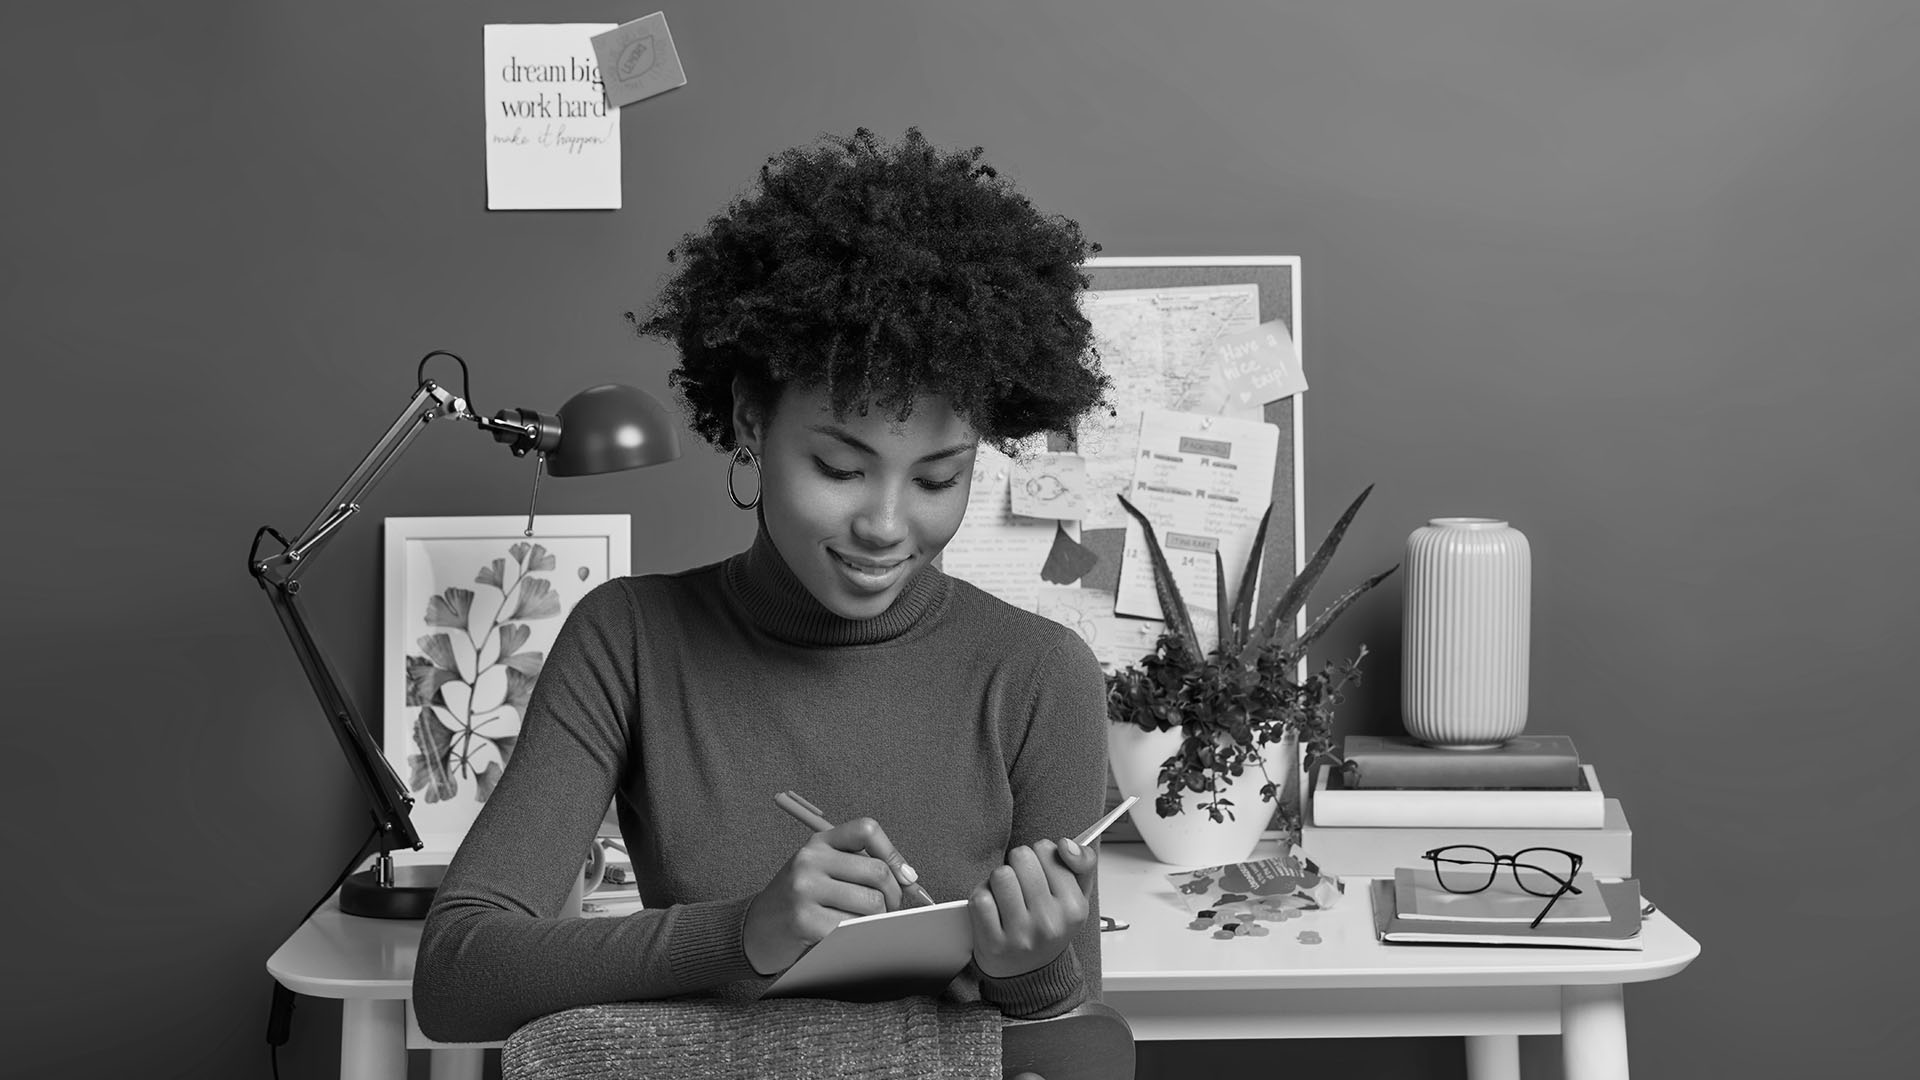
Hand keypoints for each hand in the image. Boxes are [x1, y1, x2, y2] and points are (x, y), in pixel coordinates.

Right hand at [743, 817, 907, 974]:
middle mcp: (810, 860)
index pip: (866, 830)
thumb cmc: (800, 900)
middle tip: (890, 911)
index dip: (894, 854)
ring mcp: (805, 889)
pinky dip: (862, 935)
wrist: (757, 929)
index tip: (906, 877)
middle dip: (894, 896)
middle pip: (877, 871)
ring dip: (879, 919)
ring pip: (871, 903)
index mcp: (818, 842)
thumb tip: (910, 882)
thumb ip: (860, 869)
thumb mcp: (823, 871)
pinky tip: (851, 936)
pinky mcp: (805, 921)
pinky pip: (854, 927)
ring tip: (868, 924)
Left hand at [969, 837, 1096, 979]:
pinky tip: (992, 910)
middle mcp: (1049, 922)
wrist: (1030, 974)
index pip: (1046, 849)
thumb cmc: (1050, 927)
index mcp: (1074, 907)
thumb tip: (1065, 844)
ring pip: (1000, 875)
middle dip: (1017, 865)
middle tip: (1022, 886)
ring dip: (998, 881)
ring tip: (1006, 896)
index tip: (1042, 873)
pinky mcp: (993, 943)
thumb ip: (1082, 862)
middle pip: (1020, 856)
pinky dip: (982, 898)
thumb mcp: (1078, 895)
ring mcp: (1021, 934)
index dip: (1039, 856)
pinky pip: (980, 898)